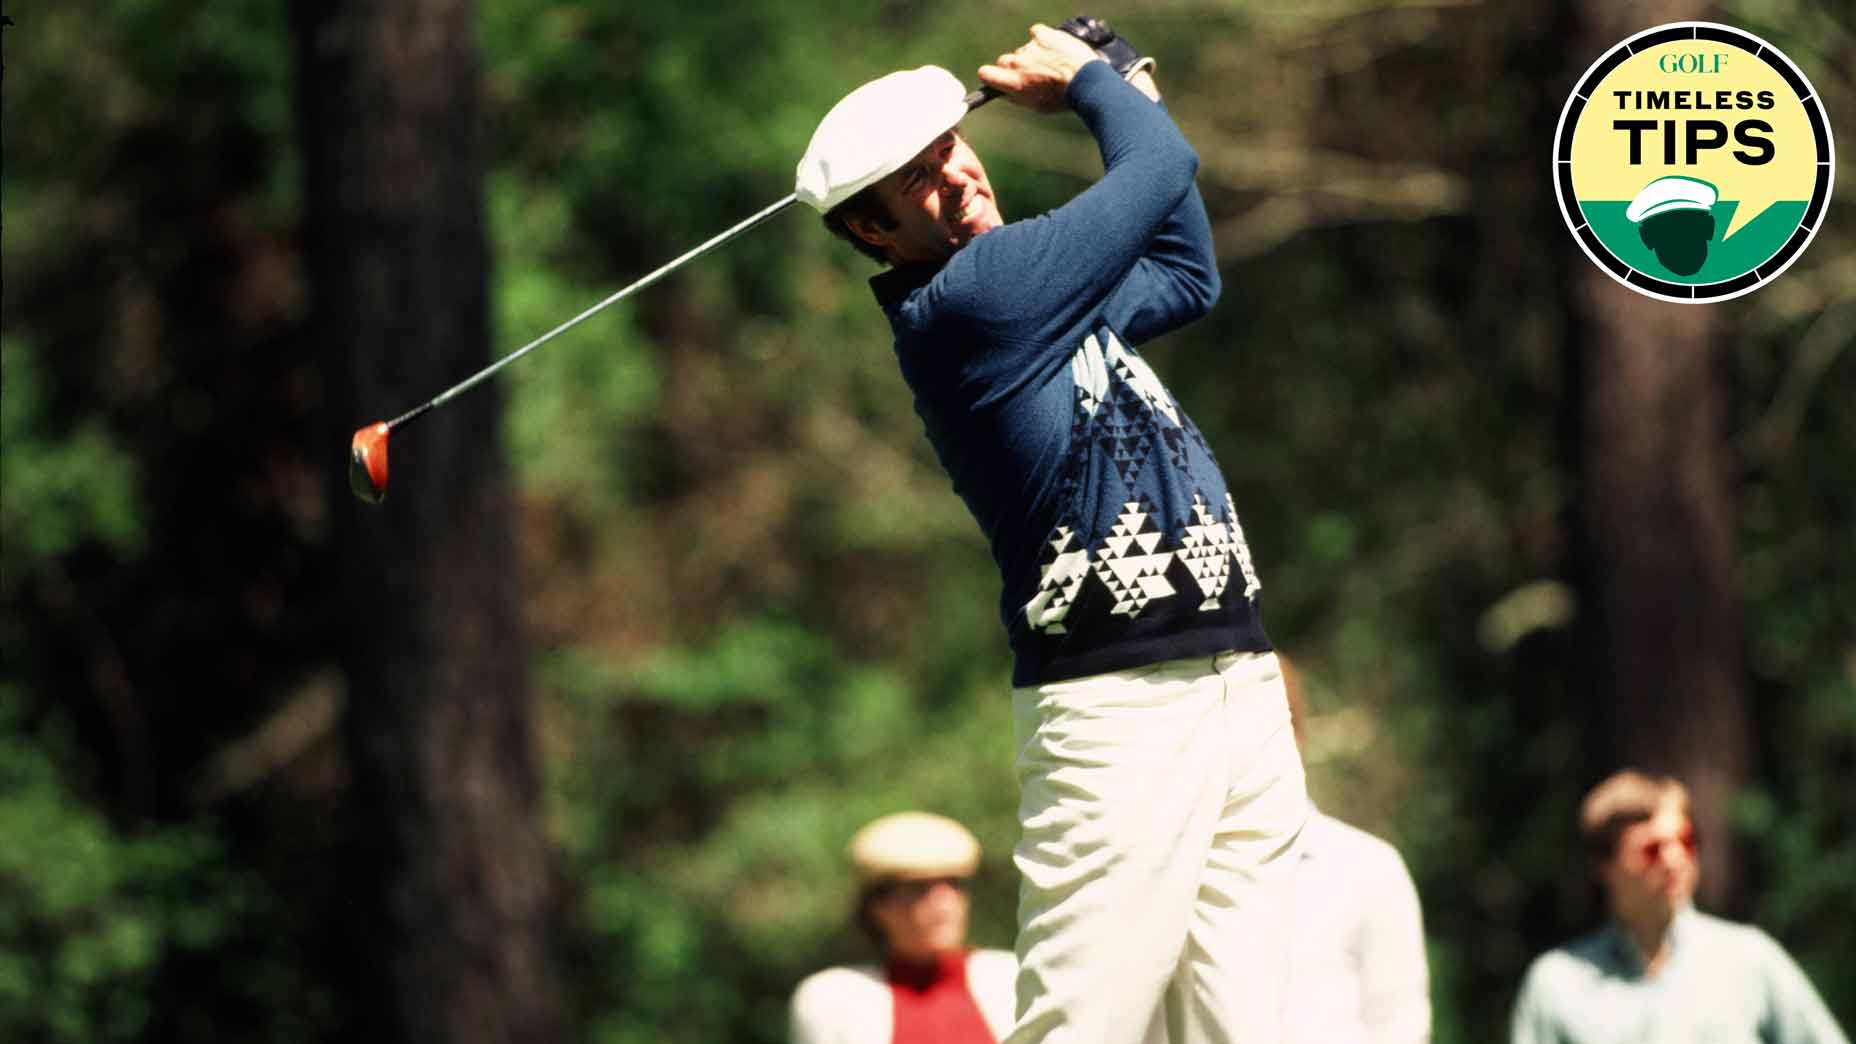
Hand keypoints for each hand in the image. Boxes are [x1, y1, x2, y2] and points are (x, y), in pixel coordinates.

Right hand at [977, 24, 1105, 112]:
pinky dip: (1044, 38)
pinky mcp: (1043, 34)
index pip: (985, 73)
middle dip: (1016, 67)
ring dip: (1034, 55)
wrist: (1086, 81)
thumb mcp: (1036, 107)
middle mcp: (1018, 63)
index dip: (991, 75)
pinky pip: (1037, 32)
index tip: (998, 77)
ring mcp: (1029, 47)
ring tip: (1053, 64)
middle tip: (1034, 74)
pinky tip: (1055, 49)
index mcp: (1013, 83)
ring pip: (1024, 49)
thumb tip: (1004, 92)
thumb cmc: (1063, 98)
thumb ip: (1016, 97)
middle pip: (1005, 60)